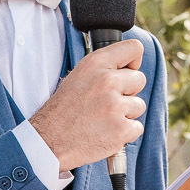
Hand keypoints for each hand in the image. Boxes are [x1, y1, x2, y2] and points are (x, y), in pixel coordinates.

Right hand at [30, 38, 146, 171]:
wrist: (49, 141)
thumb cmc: (63, 110)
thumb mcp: (79, 76)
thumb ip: (104, 68)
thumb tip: (129, 68)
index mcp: (96, 63)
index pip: (134, 48)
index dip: (133, 62)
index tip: (126, 72)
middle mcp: (107, 81)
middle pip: (140, 79)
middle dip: (128, 92)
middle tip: (107, 102)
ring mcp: (115, 105)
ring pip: (139, 105)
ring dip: (126, 114)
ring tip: (104, 119)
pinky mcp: (121, 129)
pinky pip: (137, 127)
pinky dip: (125, 133)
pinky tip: (106, 132)